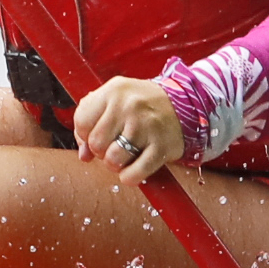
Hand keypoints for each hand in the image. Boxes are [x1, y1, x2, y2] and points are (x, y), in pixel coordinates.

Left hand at [68, 73, 187, 186]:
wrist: (186, 104)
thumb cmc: (143, 105)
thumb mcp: (115, 100)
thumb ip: (92, 121)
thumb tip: (83, 155)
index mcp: (114, 90)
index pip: (82, 121)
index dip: (85, 135)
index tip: (97, 136)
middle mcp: (129, 105)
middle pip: (96, 143)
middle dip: (101, 151)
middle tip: (113, 146)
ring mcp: (146, 126)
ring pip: (113, 160)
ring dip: (116, 164)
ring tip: (125, 155)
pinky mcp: (161, 146)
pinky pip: (134, 173)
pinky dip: (130, 177)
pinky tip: (133, 170)